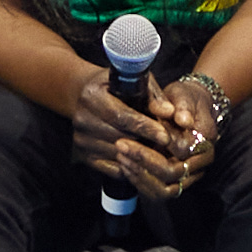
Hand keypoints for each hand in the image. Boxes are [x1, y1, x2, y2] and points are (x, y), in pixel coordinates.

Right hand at [69, 72, 211, 202]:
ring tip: (159, 153)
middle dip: (146, 143)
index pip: (121, 116)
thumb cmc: (118, 87)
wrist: (88, 97)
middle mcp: (82, 118)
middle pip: (120, 137)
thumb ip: (154, 96)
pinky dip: (131, 167)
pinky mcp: (84, 156)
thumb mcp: (135, 82)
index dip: (145, 127)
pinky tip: (144, 161)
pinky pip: (113, 169)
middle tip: (169, 149)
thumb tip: (170, 112)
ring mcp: (81, 139)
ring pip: (118, 155)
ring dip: (141, 156)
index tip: (165, 136)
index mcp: (92, 95)